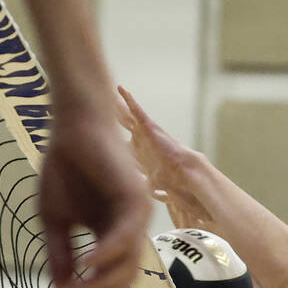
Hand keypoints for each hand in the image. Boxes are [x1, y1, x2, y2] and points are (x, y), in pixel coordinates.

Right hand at [39, 104, 151, 287]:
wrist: (72, 127)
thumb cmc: (64, 168)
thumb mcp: (54, 220)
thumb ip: (60, 253)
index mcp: (113, 234)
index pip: (113, 276)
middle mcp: (130, 228)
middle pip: (124, 275)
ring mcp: (137, 214)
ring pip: (128, 260)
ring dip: (103, 280)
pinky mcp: (136, 199)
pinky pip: (124, 235)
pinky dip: (106, 252)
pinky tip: (87, 264)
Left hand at [116, 86, 212, 227]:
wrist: (183, 173)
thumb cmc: (171, 180)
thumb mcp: (152, 184)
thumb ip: (147, 188)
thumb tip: (146, 197)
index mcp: (143, 153)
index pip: (127, 144)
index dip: (117, 139)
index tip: (105, 134)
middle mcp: (144, 139)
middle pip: (127, 125)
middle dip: (117, 116)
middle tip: (104, 105)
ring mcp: (146, 131)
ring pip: (129, 114)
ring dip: (120, 104)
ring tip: (110, 91)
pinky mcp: (149, 126)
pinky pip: (137, 110)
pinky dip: (129, 100)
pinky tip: (120, 89)